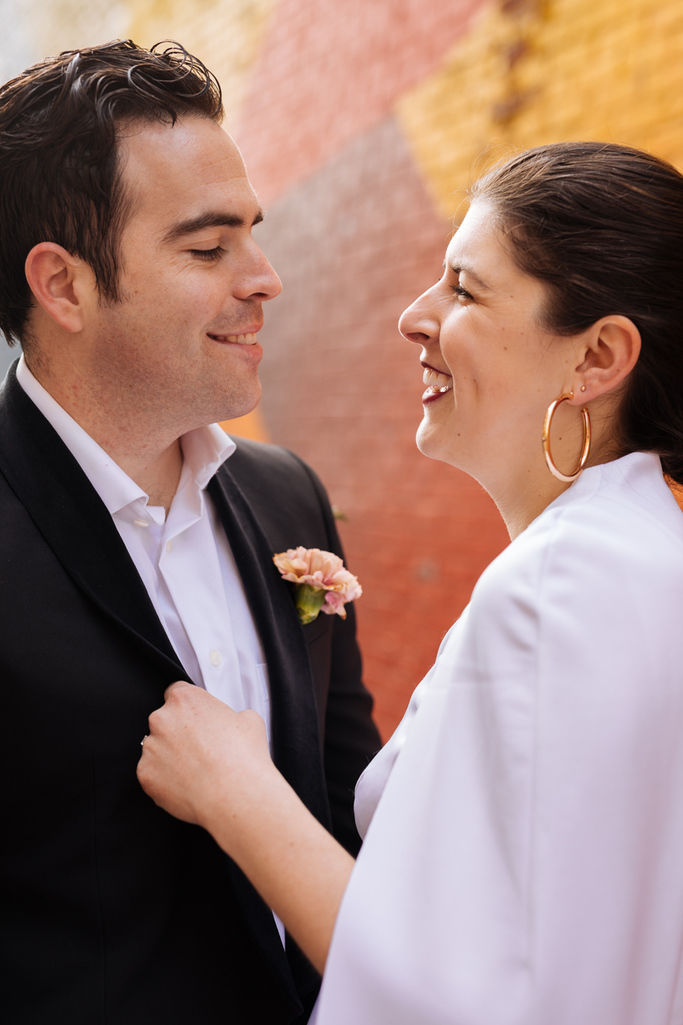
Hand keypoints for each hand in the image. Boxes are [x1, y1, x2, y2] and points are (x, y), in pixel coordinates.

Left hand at [136, 682, 274, 834]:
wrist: (235, 796)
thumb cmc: (242, 758)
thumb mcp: (250, 720)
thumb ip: (232, 715)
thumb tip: (233, 723)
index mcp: (185, 699)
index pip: (176, 692)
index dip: (187, 707)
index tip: (193, 718)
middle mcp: (162, 719)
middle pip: (164, 721)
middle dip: (178, 733)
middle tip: (201, 748)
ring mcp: (151, 748)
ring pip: (157, 749)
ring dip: (170, 756)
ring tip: (196, 770)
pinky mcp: (145, 774)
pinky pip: (152, 774)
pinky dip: (165, 779)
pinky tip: (188, 784)